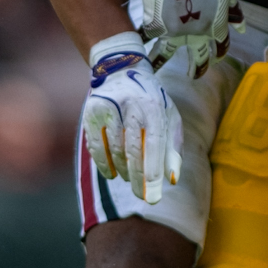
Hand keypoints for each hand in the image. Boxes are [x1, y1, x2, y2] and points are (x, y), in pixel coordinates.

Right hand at [82, 33, 182, 203]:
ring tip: (130, 179)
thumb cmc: (151, 101)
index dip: (153, 174)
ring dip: (123, 171)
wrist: (121, 69)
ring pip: (114, 150)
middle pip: (133, 152)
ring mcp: (110, 108)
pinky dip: (103, 164)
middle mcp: (132, 106)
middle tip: (143, 198)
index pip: (155, 146)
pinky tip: (112, 174)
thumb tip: (173, 180)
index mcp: (155, 108)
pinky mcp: (92, 112)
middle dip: (138, 179)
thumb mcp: (169, 117)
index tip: (154, 198)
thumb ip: (174, 148)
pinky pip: (96, 146)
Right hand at [134, 0, 240, 78]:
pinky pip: (146, 37)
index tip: (217, 54)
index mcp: (215, 25)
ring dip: (161, 64)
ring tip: (157, 71)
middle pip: (199, 58)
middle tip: (196, 74)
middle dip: (199, 67)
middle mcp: (195, 34)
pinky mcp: (154, 24)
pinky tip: (134, 48)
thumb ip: (234, 6)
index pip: (221, 45)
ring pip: (166, 55)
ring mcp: (172, 32)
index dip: (220, 51)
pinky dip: (139, 42)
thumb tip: (240, 26)